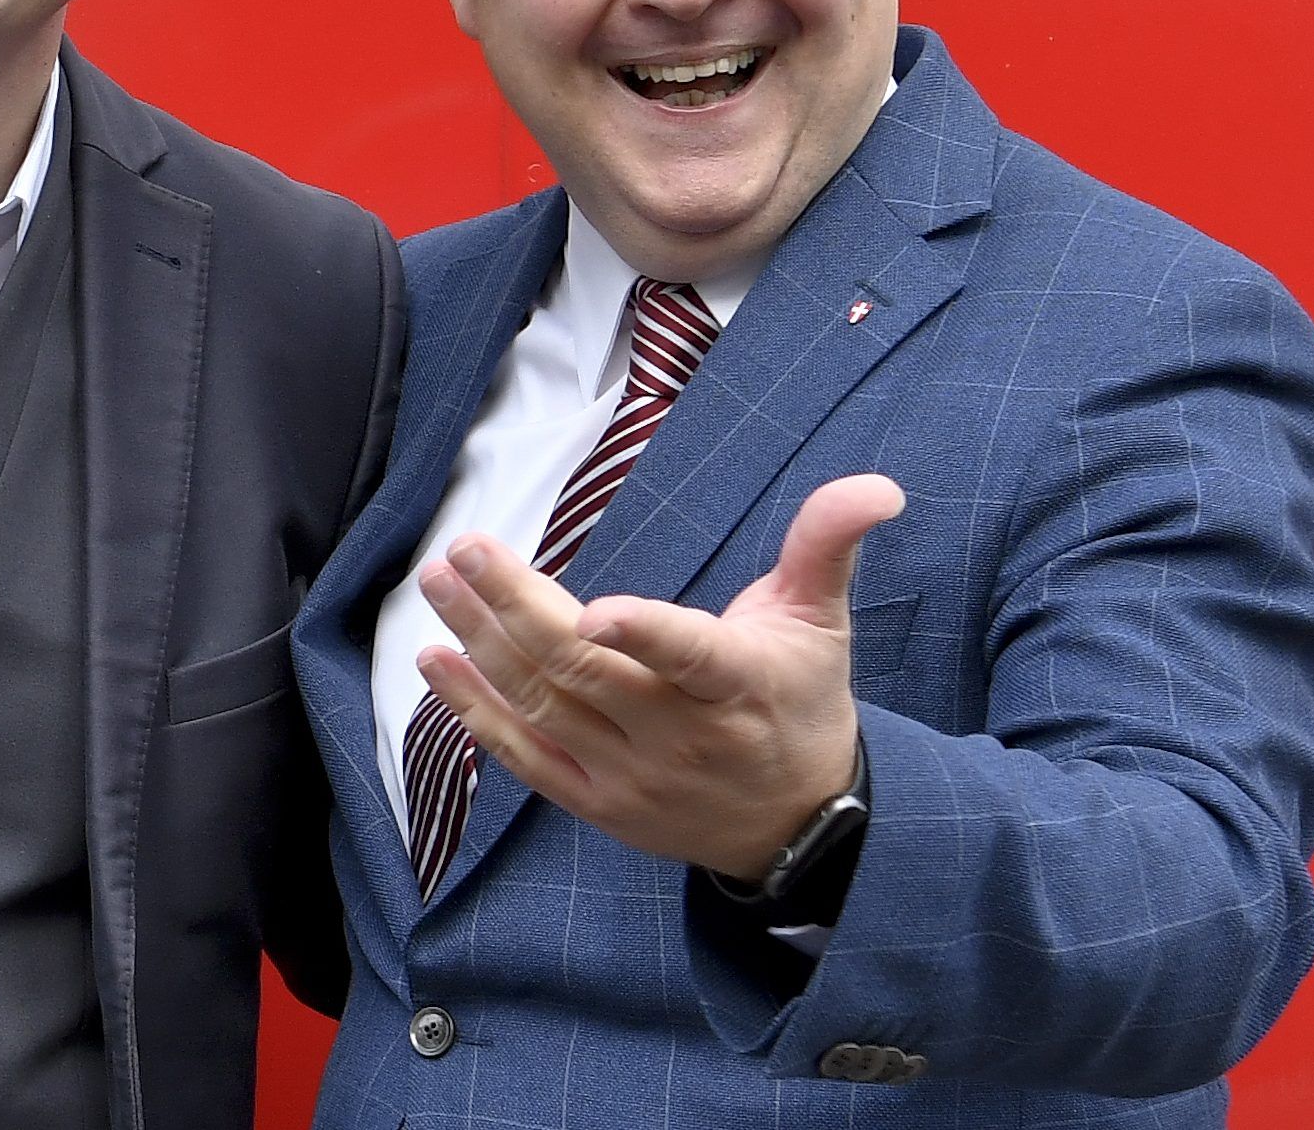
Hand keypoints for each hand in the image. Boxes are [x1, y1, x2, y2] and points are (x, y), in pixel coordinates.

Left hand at [417, 473, 905, 878]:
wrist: (798, 826)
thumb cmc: (800, 701)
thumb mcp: (822, 620)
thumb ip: (828, 544)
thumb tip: (878, 486)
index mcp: (738, 684)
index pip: (689, 657)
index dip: (643, 635)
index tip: (593, 609)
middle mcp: (680, 736)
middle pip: (586, 672)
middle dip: (516, 608)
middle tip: (464, 550)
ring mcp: (632, 776)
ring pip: (545, 706)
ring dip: (483, 642)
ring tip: (438, 583)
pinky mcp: (598, 803)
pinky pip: (525, 758)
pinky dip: (474, 711)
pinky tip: (435, 661)